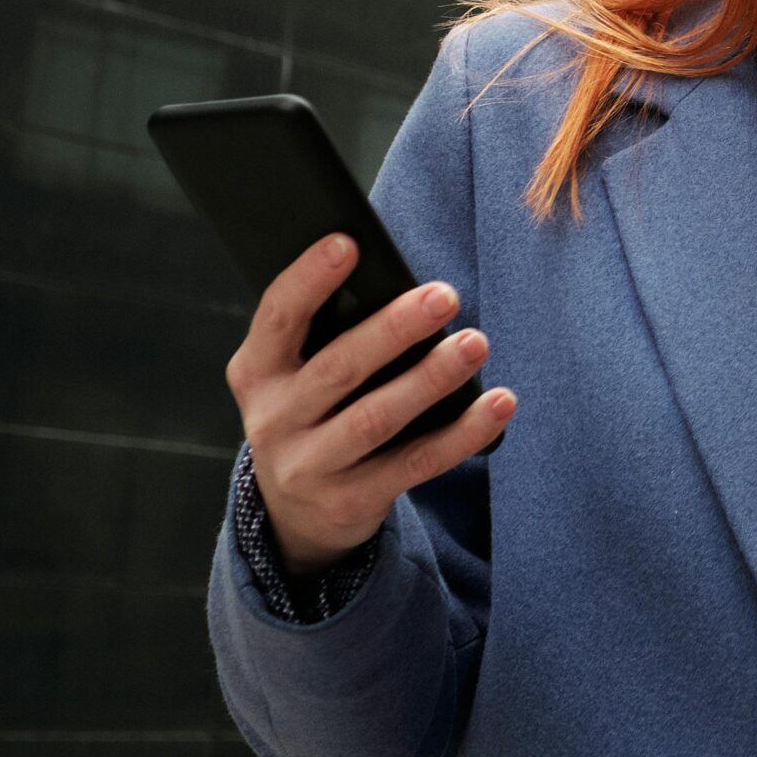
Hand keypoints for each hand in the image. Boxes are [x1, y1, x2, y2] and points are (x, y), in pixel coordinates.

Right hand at [226, 234, 515, 574]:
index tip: (348, 242)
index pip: (278, 316)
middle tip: (445, 295)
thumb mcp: (297, 374)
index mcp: (257, 371)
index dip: (308, 278)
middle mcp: (275, 419)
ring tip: (475, 343)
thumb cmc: (314, 411)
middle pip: (338, 368)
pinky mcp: (352, 501)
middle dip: (393, 329)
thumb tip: (399, 281)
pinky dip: (462, 433)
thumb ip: (330, 333)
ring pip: (377, 418)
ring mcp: (309, 466)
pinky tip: (499, 403)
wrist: (296, 514)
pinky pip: (416, 463)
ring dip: (432, 379)